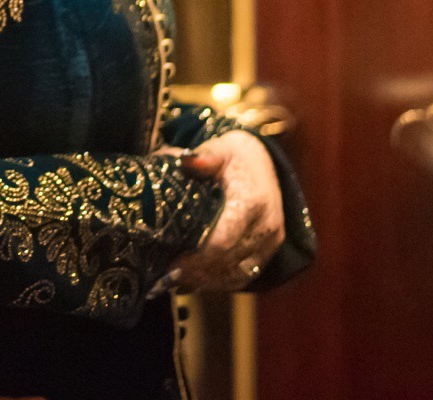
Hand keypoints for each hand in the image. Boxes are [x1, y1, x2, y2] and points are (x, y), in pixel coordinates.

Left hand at [166, 130, 282, 293]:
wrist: (263, 166)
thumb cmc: (235, 158)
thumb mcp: (221, 149)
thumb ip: (205, 156)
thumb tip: (187, 160)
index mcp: (254, 202)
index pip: (225, 239)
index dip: (197, 258)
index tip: (171, 265)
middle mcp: (267, 227)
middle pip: (228, 261)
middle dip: (195, 273)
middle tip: (162, 277)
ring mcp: (269, 244)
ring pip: (235, 275)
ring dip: (204, 281)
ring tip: (172, 282)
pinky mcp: (266, 254)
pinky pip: (242, 277)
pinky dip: (217, 282)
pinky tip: (192, 281)